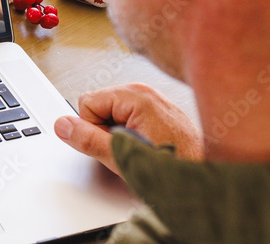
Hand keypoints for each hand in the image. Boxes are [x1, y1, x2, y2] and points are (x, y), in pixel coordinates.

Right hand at [54, 84, 203, 175]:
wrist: (206, 178)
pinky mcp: (157, 110)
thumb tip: (63, 126)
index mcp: (135, 96)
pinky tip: (146, 145)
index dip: (93, 129)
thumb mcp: (123, 157)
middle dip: (104, 130)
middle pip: (98, 105)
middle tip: (126, 148)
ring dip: (117, 133)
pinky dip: (130, 132)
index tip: (112, 144)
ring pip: (112, 113)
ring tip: (138, 148)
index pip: (87, 103)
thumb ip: (89, 140)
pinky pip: (128, 117)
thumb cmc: (175, 166)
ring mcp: (152, 100)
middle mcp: (144, 92)